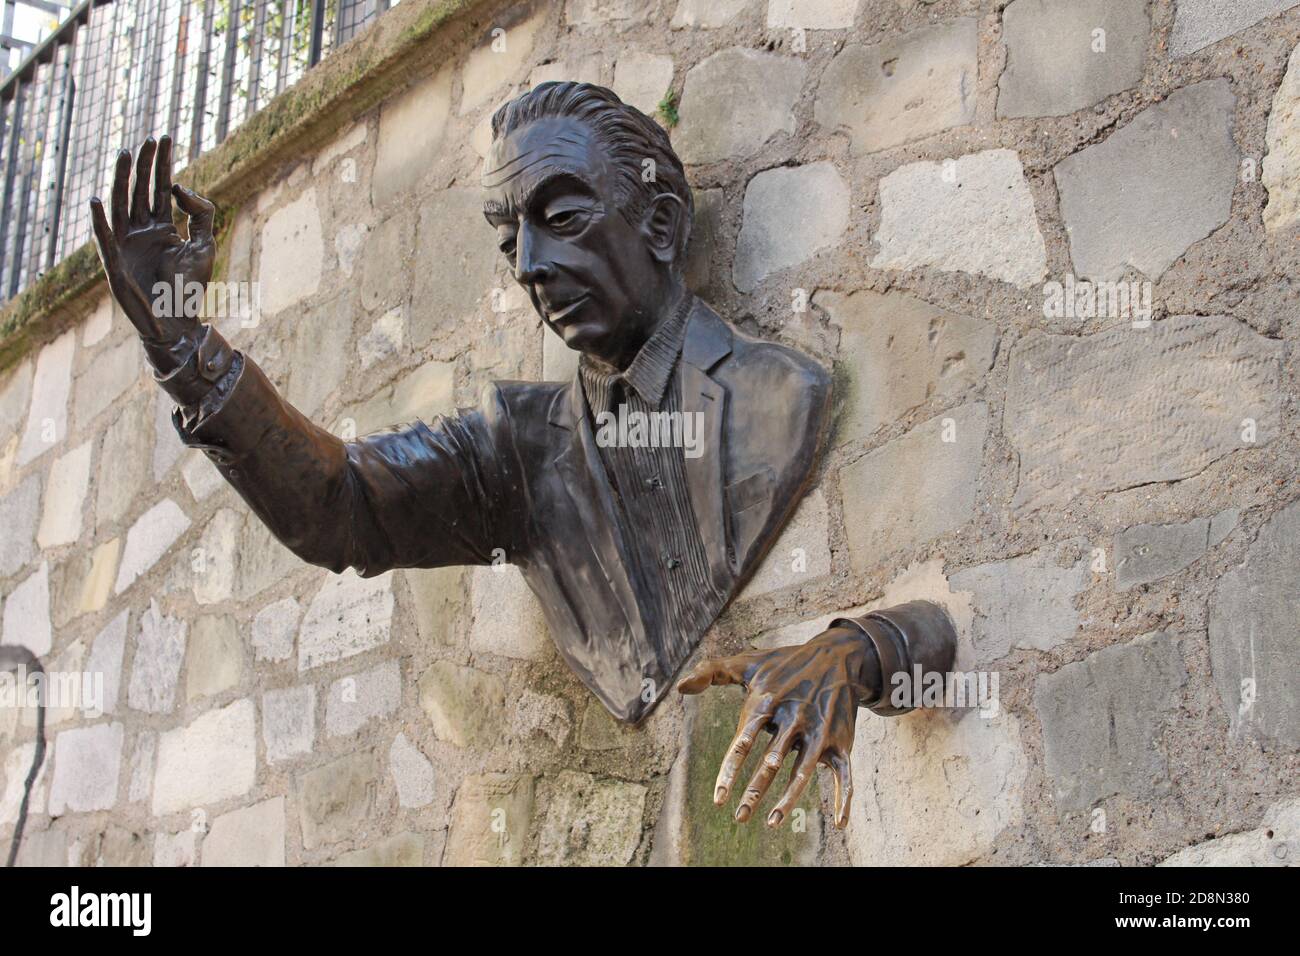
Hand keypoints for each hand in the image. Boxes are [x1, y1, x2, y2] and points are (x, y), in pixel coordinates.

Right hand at [89, 135, 217, 371]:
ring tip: (127, 155)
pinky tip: (99, 200)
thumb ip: (200, 213)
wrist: (180, 321)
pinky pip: (105, 239)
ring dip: (123, 180)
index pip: (160, 188)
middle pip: (140, 190)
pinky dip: (100, 221)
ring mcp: (126, 245)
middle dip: (145, 165)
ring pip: (122, 205)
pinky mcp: (115, 263)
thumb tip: (178, 186)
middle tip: (149, 139)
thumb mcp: (205, 244)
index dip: (162, 164)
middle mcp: (141, 232)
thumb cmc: (191, 287)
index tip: (165, 137)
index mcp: (162, 227)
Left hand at [677, 625, 875, 829]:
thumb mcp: (748, 662)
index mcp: (767, 702)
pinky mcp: (841, 741)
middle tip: (739, 818)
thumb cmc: (783, 664)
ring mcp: (819, 731)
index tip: (718, 798)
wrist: (837, 656)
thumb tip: (680, 686)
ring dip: (789, 799)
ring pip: (804, 771)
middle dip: (755, 791)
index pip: (744, 740)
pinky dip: (844, 798)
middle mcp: (793, 718)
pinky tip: (839, 823)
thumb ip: (712, 671)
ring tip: (771, 823)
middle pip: (772, 761)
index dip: (730, 771)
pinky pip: (845, 773)